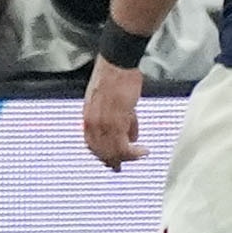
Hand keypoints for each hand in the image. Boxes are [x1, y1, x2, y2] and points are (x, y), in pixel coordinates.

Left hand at [83, 55, 146, 170]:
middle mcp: (92, 121)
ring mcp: (103, 121)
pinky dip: (132, 152)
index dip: (101, 154)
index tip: (111, 161)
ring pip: (112, 150)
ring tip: (139, 156)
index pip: (91, 143)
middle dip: (112, 160)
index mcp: (88, 116)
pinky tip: (143, 151)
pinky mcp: (117, 119)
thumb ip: (122, 121)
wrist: (117, 64)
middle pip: (100, 150)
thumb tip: (131, 136)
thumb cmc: (116, 79)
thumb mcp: (113, 102)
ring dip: (126, 157)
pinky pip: (122, 144)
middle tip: (121, 167)